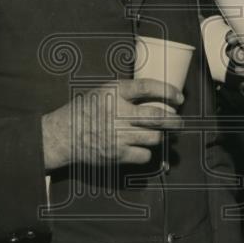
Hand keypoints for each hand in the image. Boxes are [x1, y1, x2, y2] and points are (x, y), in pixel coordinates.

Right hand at [41, 78, 183, 169]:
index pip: (148, 87)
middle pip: (158, 117)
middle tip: (179, 122)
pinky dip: (146, 152)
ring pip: (154, 137)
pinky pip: (144, 155)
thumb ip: (126, 93)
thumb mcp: (102, 92)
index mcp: (114, 92)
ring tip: (158, 134)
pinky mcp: (117, 154)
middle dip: (175, 120)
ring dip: (160, 136)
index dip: (168, 91)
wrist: (64, 135)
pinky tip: (141, 148)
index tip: (179, 97)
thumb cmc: (85, 111)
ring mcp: (118, 135)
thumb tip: (156, 96)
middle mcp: (118, 113)